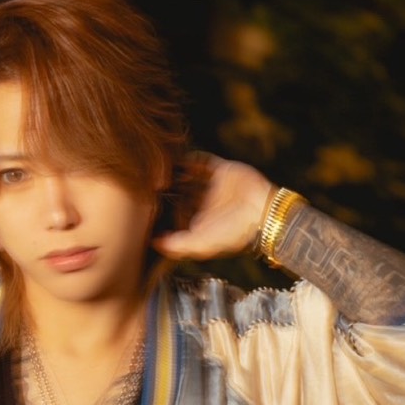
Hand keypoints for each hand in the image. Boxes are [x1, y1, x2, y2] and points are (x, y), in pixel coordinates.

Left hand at [153, 153, 272, 261]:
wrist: (262, 212)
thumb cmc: (233, 234)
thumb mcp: (202, 244)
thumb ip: (178, 246)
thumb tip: (153, 243)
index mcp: (195, 224)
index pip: (170, 216)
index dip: (157, 211)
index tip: (142, 205)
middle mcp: (201, 205)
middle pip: (175, 194)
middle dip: (162, 189)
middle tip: (145, 182)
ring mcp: (210, 188)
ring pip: (185, 177)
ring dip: (173, 172)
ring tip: (158, 167)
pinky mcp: (220, 171)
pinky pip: (200, 162)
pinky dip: (189, 159)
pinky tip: (178, 158)